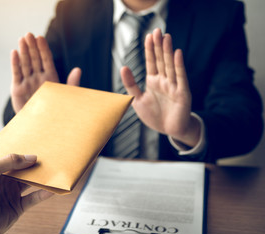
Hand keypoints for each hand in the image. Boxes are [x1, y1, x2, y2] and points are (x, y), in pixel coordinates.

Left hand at [0, 154, 52, 233]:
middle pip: (24, 171)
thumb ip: (8, 161)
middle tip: (48, 160)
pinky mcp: (18, 206)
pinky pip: (34, 198)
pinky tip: (52, 188)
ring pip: (31, 183)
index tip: (38, 151)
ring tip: (53, 172)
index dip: (25, 156)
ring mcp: (12, 193)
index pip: (14, 160)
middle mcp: (6, 181)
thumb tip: (30, 157)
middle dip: (35, 166)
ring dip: (41, 179)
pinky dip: (43, 194)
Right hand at [11, 33, 80, 112]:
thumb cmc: (56, 112)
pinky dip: (15, 63)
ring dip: (23, 51)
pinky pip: (16, 74)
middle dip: (32, 47)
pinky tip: (14, 52)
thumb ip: (72, 84)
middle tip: (29, 34)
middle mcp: (38, 78)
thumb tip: (78, 69)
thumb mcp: (65, 97)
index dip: (43, 49)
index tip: (40, 38)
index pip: (47, 60)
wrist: (40, 127)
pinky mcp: (17, 89)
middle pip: (35, 59)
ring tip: (22, 39)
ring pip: (25, 64)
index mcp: (51, 78)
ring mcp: (27, 82)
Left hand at [120, 28, 199, 146]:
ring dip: (168, 52)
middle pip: (160, 60)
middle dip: (158, 46)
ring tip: (166, 37)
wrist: (169, 130)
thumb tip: (123, 67)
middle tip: (157, 30)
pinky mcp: (183, 93)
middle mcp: (164, 81)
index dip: (149, 49)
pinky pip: (180, 78)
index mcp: (153, 81)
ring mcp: (174, 86)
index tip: (148, 36)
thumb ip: (131, 84)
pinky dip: (178, 66)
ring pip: (170, 66)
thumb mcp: (138, 100)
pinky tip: (177, 54)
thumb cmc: (154, 115)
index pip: (151, 62)